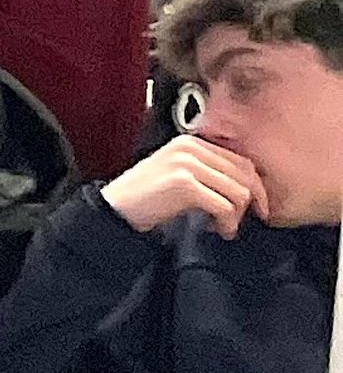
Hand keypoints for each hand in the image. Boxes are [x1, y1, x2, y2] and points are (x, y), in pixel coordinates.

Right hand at [107, 132, 269, 235]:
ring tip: (225, 226)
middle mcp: (190, 148)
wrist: (116, 207)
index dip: (255, 187)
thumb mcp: (179, 173)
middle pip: (245, 175)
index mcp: (191, 142)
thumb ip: (207, 170)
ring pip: (238, 191)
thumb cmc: (147, 196)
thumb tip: (247, 186)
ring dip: (238, 215)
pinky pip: (224, 205)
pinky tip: (218, 229)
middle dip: (252, 202)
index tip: (256, 207)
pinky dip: (227, 222)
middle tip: (243, 221)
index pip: (241, 161)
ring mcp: (186, 164)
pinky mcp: (183, 184)